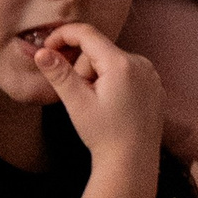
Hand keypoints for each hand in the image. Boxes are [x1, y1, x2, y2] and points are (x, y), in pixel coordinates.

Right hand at [34, 24, 164, 168]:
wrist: (132, 163)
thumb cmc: (103, 135)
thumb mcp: (76, 103)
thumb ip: (59, 73)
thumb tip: (41, 52)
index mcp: (120, 63)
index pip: (87, 34)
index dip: (63, 36)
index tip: (48, 48)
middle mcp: (141, 63)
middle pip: (99, 51)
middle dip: (84, 68)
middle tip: (83, 97)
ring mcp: (151, 74)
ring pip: (113, 62)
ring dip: (99, 76)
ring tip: (100, 105)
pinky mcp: (156, 86)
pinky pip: (128, 73)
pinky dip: (116, 83)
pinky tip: (114, 107)